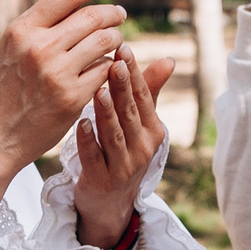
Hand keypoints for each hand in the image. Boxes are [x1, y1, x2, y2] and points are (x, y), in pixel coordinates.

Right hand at [0, 0, 128, 210]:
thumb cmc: (5, 90)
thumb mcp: (10, 49)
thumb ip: (38, 26)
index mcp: (21, 30)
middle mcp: (38, 47)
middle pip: (92, 16)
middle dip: (113, 12)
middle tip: (120, 14)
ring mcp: (56, 73)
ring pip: (104, 41)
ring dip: (117, 38)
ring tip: (116, 40)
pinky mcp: (72, 97)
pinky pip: (105, 71)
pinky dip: (112, 66)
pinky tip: (109, 67)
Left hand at [70, 44, 174, 246]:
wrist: (110, 202)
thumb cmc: (122, 153)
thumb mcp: (138, 125)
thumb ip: (149, 93)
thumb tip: (169, 59)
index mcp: (152, 130)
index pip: (144, 97)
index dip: (134, 73)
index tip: (123, 47)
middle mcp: (142, 147)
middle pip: (131, 112)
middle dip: (123, 86)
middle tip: (114, 61)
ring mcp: (123, 166)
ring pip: (114, 134)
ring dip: (107, 112)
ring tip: (98, 89)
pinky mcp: (102, 180)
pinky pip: (94, 157)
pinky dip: (88, 141)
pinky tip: (81, 123)